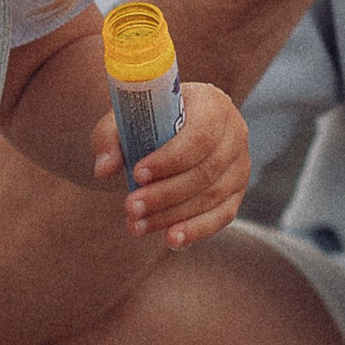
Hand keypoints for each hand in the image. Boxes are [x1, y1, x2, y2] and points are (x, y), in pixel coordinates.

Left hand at [89, 81, 253, 247]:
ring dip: (172, 215)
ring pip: (212, 197)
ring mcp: (240, 165)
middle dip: (165, 194)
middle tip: (129, 207)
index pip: (200, 135)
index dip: (170, 159)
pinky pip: (221, 216)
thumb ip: (110, 138)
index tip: (136, 174)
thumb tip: (104, 169)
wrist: (169, 130)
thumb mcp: (125, 120)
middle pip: (206, 171)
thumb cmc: (147, 121)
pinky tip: (170, 241)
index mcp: (212, 103)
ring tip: (136, 225)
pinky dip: (196, 230)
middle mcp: (235, 132)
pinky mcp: (237, 192)